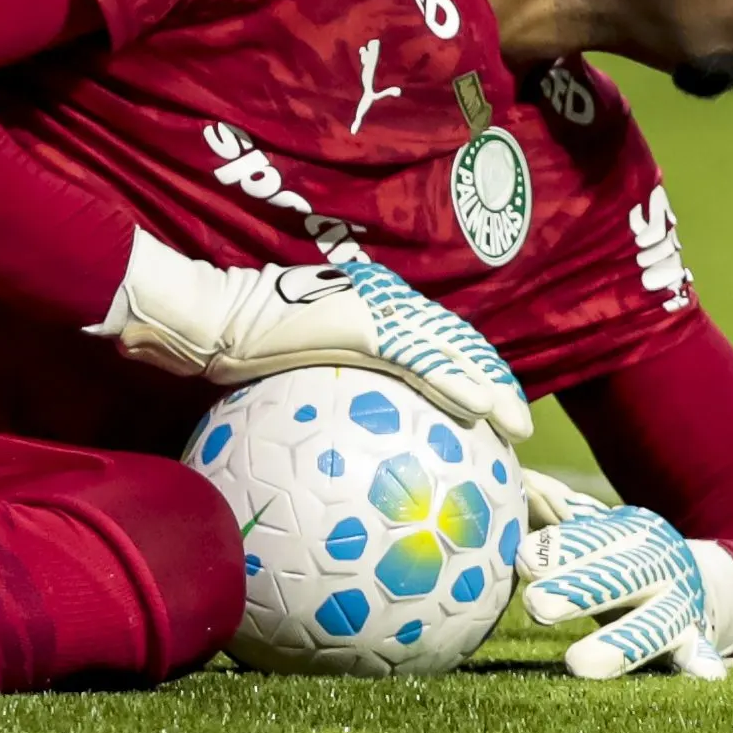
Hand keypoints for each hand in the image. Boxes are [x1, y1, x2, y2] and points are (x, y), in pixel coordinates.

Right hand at [92, 230, 532, 441]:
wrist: (213, 319)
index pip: (434, 340)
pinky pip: (422, 363)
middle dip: (494, 383)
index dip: (468, 372)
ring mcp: (377, 312)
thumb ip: (326, 382)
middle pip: (456, 343)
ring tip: (516, 426)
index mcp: (370, 307)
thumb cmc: (238, 342)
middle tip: (519, 425)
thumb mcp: (291, 364)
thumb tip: (334, 430)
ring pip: (451, 352)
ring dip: (490, 390)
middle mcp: (384, 302)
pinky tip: (480, 412)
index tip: (489, 409)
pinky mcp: (366, 326)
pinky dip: (455, 386)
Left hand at [516, 497, 732, 680]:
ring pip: (652, 624)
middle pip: (620, 577)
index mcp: (629, 531)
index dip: (562, 548)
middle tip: (535, 606)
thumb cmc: (616, 556)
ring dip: (617, 644)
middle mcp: (658, 563)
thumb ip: (550, 510)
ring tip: (577, 664)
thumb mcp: (593, 532)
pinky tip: (705, 676)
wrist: (692, 581)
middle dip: (578, 591)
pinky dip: (702, 662)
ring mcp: (680, 602)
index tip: (524, 559)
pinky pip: (699, 651)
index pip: (595, 537)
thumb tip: (508, 479)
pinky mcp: (694, 637)